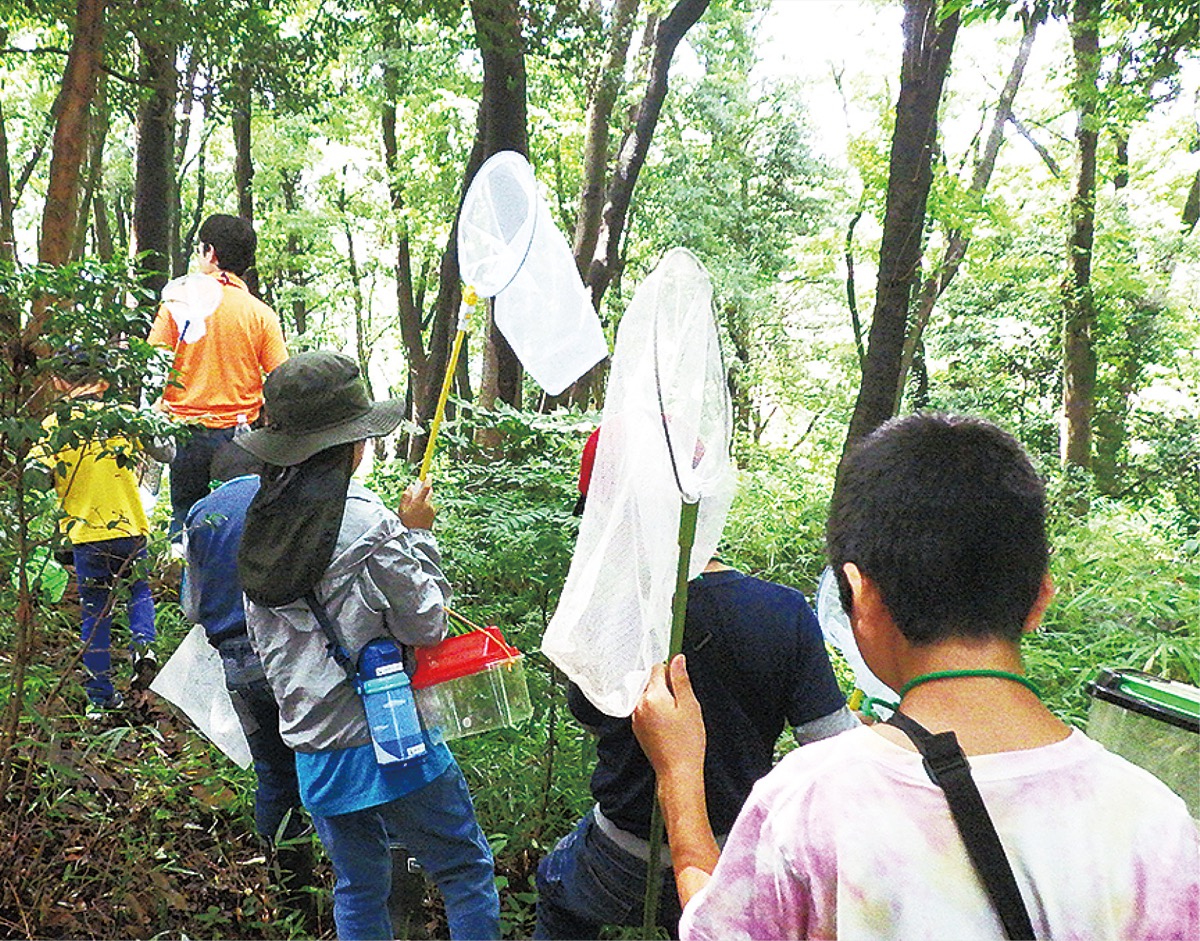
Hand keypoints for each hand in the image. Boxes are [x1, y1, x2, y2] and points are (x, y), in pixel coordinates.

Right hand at [399, 480, 435, 529]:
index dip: (428, 480)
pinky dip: (426, 507)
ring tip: (415, 508)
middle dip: (425, 489)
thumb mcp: (402, 508)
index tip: (428, 475)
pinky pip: (430, 507)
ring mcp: (432, 509)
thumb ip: (406, 495)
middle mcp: (428, 504)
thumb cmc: (407, 521)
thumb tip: (411, 486)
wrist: (415, 535)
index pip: (426, 487)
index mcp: (419, 502)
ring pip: (429, 500)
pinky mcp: (433, 514)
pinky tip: (420, 513)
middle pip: (429, 492)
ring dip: (424, 500)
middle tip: (418, 491)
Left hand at [632, 655, 705, 782]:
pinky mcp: (637, 728)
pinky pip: (645, 710)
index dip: (671, 670)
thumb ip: (681, 679)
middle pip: (651, 682)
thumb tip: (677, 659)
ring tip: (677, 716)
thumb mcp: (690, 706)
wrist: (677, 772)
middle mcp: (639, 705)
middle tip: (682, 703)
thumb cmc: (687, 742)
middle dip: (666, 686)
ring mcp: (636, 717)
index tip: (681, 679)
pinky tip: (669, 724)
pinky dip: (656, 711)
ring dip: (661, 699)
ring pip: (648, 696)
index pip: (657, 668)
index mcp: (652, 697)